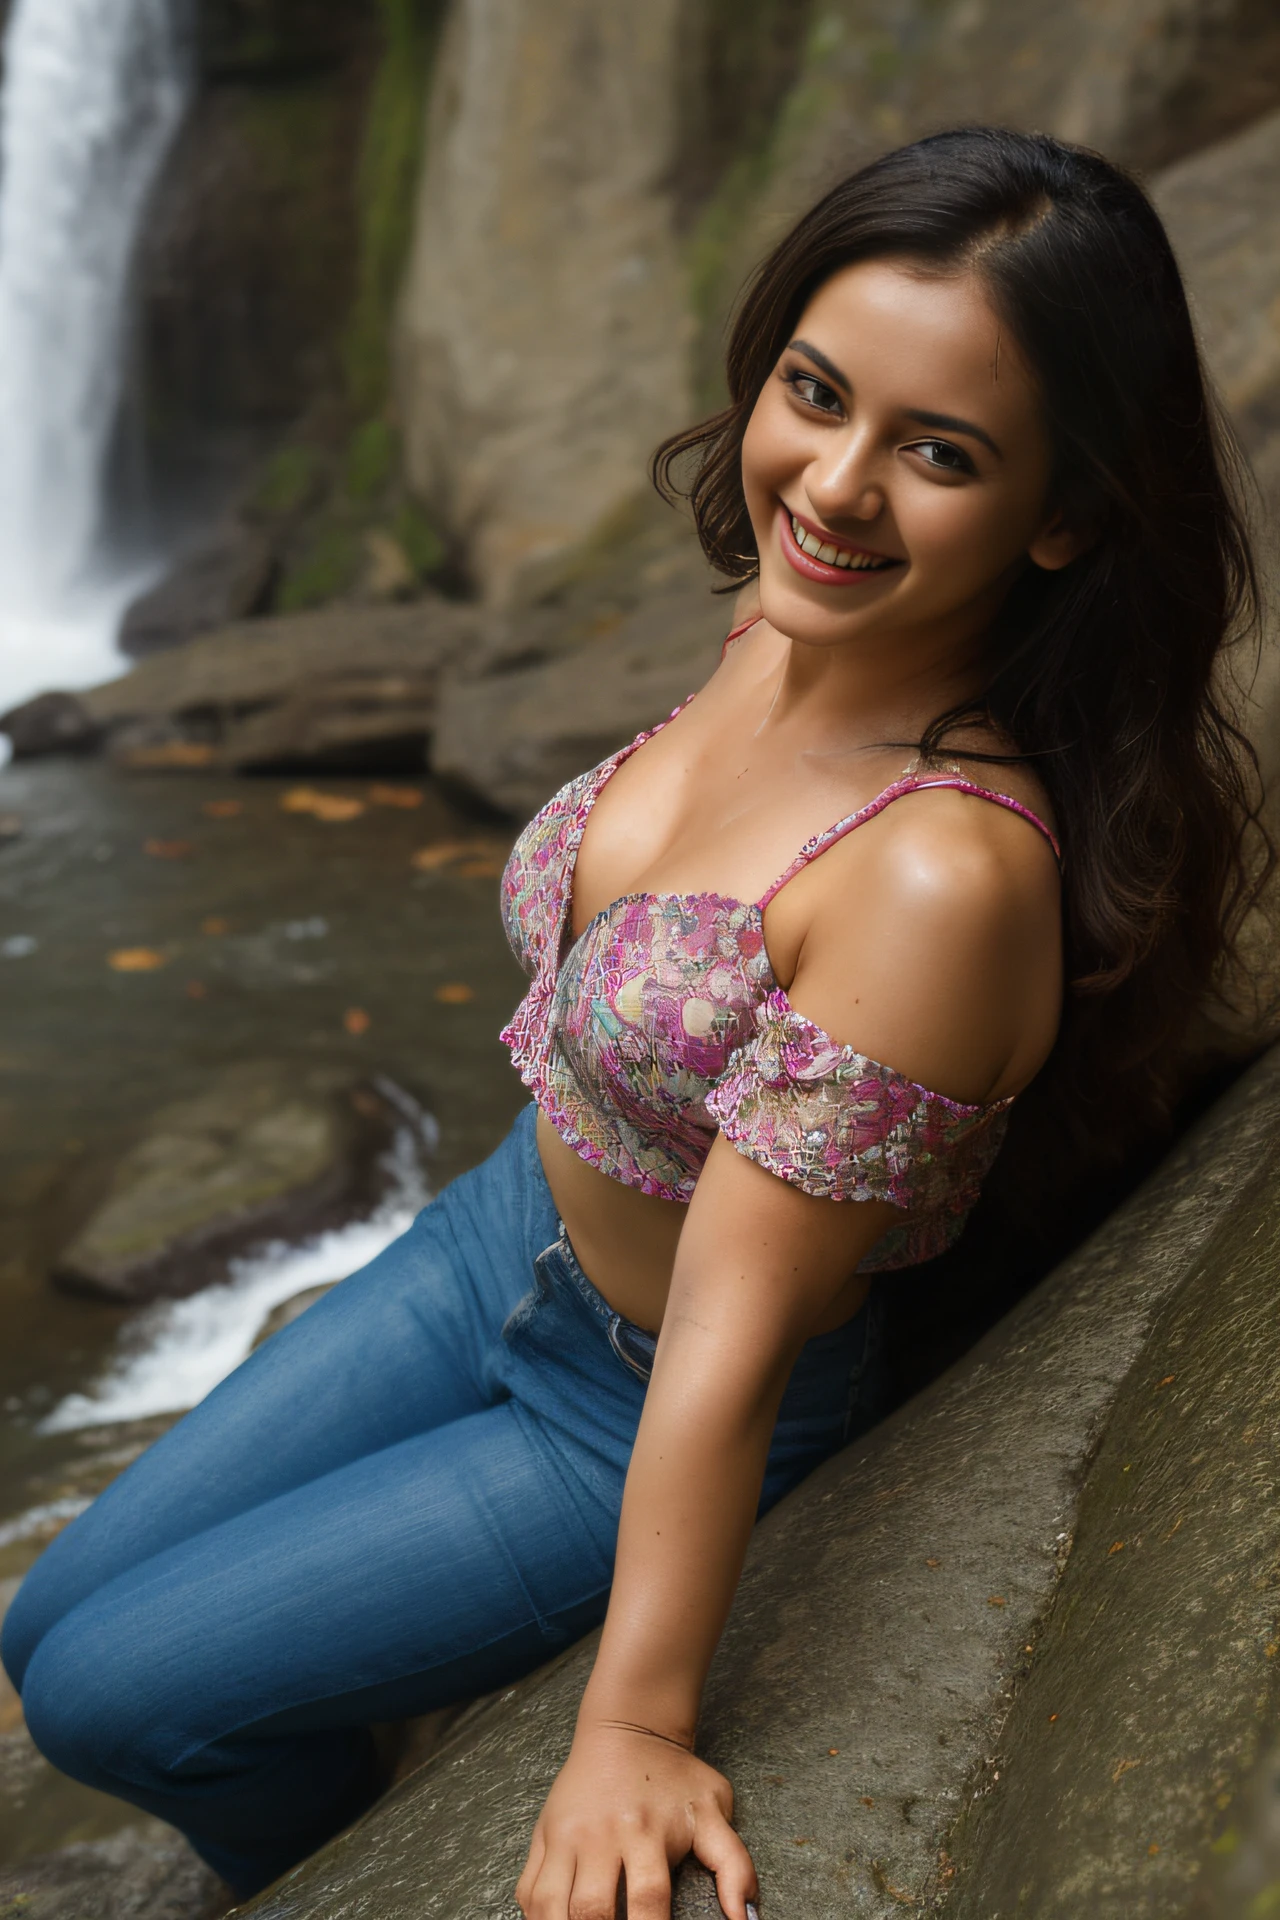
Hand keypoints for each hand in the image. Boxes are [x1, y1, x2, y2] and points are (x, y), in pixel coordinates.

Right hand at [515, 1719, 758, 1919]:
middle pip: (592, 1910)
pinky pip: (528, 1891)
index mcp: (645, 1832)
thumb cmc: (674, 1776)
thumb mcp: (714, 1809)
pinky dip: (538, 1917)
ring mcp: (566, 1835)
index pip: (649, 1904)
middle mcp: (601, 1835)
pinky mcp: (543, 1836)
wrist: (626, 1727)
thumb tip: (745, 1919)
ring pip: (549, 1905)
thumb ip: (735, 1865)